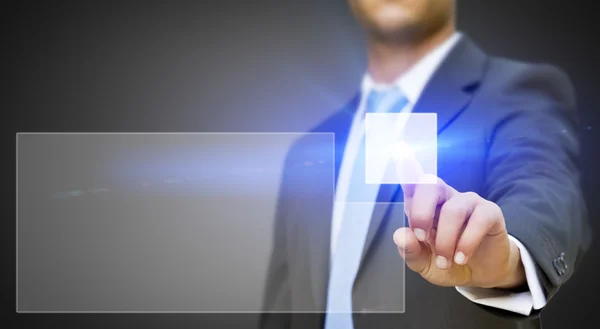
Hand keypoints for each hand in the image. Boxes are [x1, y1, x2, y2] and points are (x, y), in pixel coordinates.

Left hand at [391, 143, 525, 288]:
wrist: (481, 275)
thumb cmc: (448, 263)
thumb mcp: (424, 264)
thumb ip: (410, 252)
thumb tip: (401, 235)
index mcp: (423, 206)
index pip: (413, 183)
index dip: (408, 169)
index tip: (401, 155)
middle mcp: (445, 198)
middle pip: (430, 186)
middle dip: (421, 212)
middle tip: (421, 237)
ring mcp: (468, 202)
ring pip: (453, 210)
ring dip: (446, 241)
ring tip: (445, 262)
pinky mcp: (490, 212)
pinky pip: (478, 220)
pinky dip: (467, 242)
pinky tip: (462, 258)